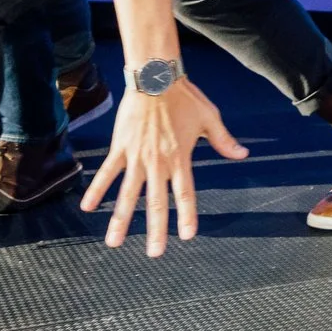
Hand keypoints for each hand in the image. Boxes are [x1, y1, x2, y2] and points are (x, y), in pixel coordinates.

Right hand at [79, 78, 247, 256]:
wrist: (155, 77)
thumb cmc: (184, 97)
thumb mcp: (210, 118)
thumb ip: (224, 140)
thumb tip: (243, 154)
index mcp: (180, 158)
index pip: (185, 193)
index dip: (186, 215)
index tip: (187, 236)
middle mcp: (158, 162)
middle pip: (156, 202)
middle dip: (155, 230)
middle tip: (154, 253)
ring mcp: (137, 157)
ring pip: (127, 194)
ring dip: (120, 219)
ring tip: (114, 242)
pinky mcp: (121, 148)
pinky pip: (107, 173)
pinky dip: (97, 190)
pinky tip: (88, 208)